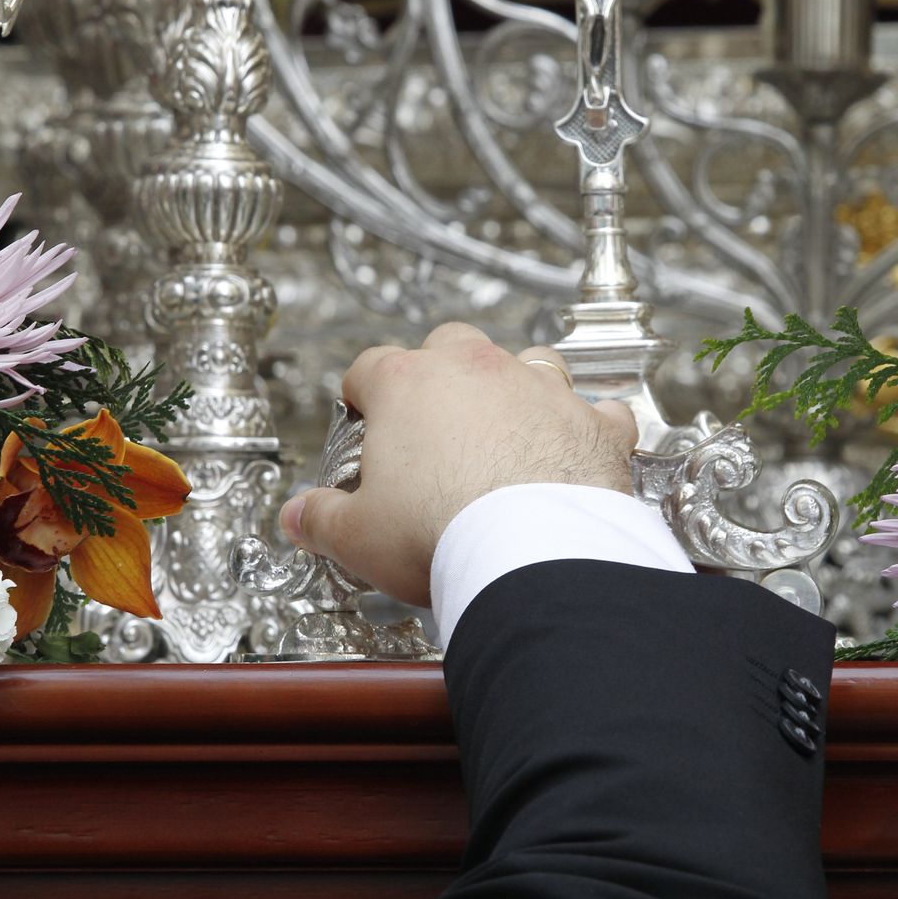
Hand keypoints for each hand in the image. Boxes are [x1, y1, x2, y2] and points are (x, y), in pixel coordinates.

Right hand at [279, 322, 638, 605]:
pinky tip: (581, 445)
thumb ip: (322, 518)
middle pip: (449, 344)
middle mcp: (477, 371)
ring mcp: (540, 390)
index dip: (361, 397)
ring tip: (507, 425)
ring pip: (528, 360)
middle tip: (431, 422)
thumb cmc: (441, 534)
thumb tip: (299, 517)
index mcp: (408, 386)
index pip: (369, 369)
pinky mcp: (593, 424)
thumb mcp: (358, 534)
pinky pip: (598, 409)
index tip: (362, 423)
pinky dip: (589, 425)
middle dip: (438, 372)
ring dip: (517, 386)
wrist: (531, 554)